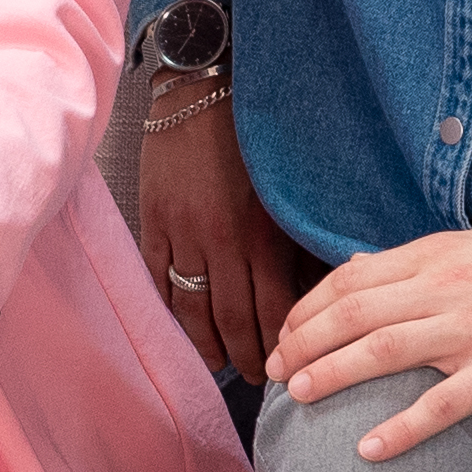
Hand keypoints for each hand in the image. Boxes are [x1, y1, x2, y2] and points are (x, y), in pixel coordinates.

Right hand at [134, 89, 309, 380]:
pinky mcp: (154, 223)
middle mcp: (222, 243)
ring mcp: (183, 235)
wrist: (201, 92)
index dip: (280, 344)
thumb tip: (317, 288)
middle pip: (232, 319)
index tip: (286, 365)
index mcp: (263, 235)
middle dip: (245, 356)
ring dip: (206, 342)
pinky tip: (181, 328)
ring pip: (193, 308)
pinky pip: (160, 279)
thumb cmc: (256, 139)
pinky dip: (170, 309)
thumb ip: (299, 240)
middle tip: (255, 380)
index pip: (273, 310)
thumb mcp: (290, 188)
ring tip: (218, 363)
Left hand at [271, 220, 471, 457]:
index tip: (284, 336)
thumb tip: (360, 273)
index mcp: (437, 256)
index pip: (350, 280)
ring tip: (298, 396)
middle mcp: (447, 287)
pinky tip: (368, 449)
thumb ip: (417, 264)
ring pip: (382, 351)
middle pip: (353, 314)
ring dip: (331, 374)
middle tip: (275, 373)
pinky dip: (400, 429)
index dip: (307, 310)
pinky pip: (440, 405)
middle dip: (303, 343)